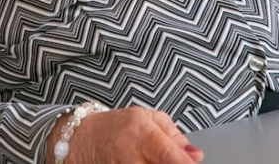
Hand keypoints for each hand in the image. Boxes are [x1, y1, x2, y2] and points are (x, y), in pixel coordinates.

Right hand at [47, 106, 202, 163]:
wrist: (83, 138)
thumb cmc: (117, 126)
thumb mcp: (148, 118)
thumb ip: (174, 136)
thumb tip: (196, 155)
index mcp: (142, 132)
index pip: (169, 155)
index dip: (185, 163)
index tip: (195, 163)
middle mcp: (130, 154)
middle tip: (179, 162)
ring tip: (154, 158)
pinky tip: (147, 162)